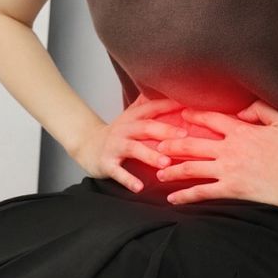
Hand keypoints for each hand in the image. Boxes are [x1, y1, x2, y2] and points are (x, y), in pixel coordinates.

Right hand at [71, 93, 188, 193]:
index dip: (170, 105)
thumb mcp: (131, 115)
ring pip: (133, 149)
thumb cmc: (118, 133)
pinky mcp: (106, 163)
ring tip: (166, 164)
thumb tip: (171, 89)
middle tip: (184, 137)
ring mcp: (114, 146)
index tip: (191, 105)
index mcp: (133, 117)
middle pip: (145, 127)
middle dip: (165, 131)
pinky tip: (139, 187)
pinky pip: (118, 172)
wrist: (87, 145)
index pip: (153, 107)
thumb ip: (148, 104)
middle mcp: (124, 129)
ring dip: (150, 156)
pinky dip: (128, 180)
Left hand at [155, 99, 277, 210]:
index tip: (182, 115)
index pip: (211, 119)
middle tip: (157, 144)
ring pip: (191, 168)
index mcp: (240, 130)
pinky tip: (172, 199)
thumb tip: (242, 110)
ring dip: (172, 170)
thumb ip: (261, 110)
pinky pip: (202, 192)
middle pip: (191, 144)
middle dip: (171, 143)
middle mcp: (228, 149)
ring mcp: (227, 170)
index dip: (194, 116)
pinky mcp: (230, 189)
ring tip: (158, 172)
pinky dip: (185, 195)